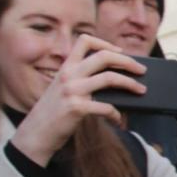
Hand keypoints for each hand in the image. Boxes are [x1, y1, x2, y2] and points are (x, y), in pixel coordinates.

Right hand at [11, 34, 144, 165]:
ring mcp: (72, 91)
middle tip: (142, 70)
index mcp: (66, 67)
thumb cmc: (53, 112)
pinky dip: (116, 113)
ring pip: (110, 78)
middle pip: (104, 56)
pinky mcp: (76, 108)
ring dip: (130, 84)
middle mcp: (68, 75)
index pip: (85, 41)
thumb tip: (115, 79)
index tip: (120, 52)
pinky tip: (118, 119)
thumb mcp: (62, 89)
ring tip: (141, 90)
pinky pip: (106, 106)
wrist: (34, 135)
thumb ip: (81, 80)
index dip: (105, 43)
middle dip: (128, 62)